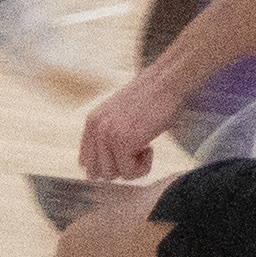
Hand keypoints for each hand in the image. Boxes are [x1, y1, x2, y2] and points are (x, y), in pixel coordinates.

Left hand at [79, 63, 185, 180]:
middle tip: (137, 151)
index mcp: (93, 122)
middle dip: (119, 167)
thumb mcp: (121, 113)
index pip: (85, 162)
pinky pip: (130, 173)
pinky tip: (150, 147)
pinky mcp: (125, 141)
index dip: (106, 165)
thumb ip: (108, 133)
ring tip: (145, 148)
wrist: (170, 80)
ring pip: (112, 176)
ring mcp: (109, 135)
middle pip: (97, 173)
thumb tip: (103, 167)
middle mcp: (97, 129)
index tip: (126, 155)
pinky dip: (144, 166)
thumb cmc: (154, 97)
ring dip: (132, 168)